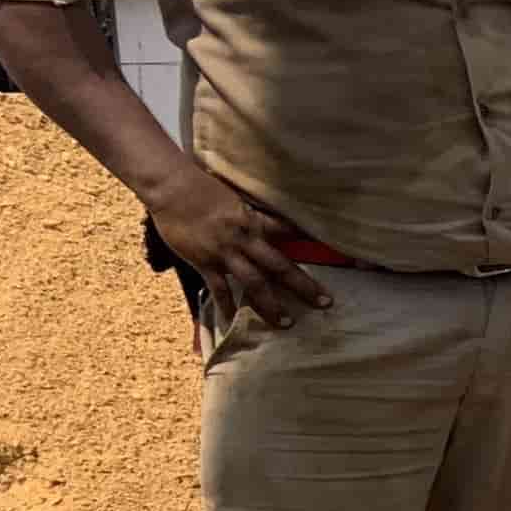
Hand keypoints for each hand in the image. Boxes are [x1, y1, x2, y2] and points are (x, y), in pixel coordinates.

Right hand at [145, 161, 332, 328]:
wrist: (171, 186)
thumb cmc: (202, 187)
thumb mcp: (234, 197)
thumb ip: (250, 213)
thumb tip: (264, 220)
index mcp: (254, 219)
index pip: (289, 231)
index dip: (312, 242)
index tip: (339, 255)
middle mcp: (244, 238)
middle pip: (279, 266)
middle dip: (303, 286)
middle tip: (324, 303)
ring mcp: (224, 252)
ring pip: (254, 283)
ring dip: (271, 305)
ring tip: (286, 323)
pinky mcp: (204, 261)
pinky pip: (219, 289)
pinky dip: (227, 307)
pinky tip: (234, 322)